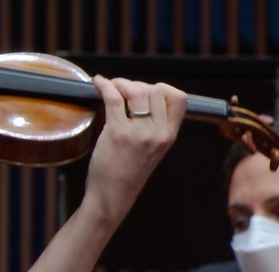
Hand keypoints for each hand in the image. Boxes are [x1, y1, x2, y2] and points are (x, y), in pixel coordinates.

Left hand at [29, 74, 186, 271]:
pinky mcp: (117, 133)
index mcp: (169, 136)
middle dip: (135, 84)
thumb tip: (140, 92)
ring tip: (110, 88)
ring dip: (120, 83)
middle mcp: (158, 134)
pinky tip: (98, 83)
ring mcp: (139, 134)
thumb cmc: (127, 171)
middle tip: (121, 91)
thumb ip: (153, 125)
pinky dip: (104, 85)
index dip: (162, 88)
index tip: (145, 91)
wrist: (112, 196)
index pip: (179, 98)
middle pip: (155, 89)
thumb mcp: (152, 149)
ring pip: (136, 90)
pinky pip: (113, 98)